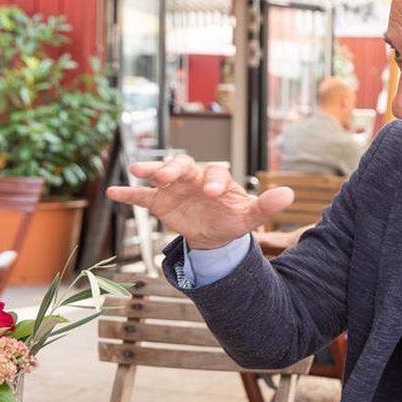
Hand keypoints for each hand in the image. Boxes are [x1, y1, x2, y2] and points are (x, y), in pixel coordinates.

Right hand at [106, 155, 293, 249]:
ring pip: (161, 174)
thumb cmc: (233, 220)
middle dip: (175, 168)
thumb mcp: (250, 217)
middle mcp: (194, 178)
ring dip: (151, 170)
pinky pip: (142, 196)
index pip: (214, 174)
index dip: (212, 181)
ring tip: (138, 169)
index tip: (210, 193)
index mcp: (217, 179)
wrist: (215, 236)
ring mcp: (175, 188)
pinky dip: (128, 193)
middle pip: (183, 165)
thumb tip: (289, 194)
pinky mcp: (160, 202)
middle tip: (169, 175)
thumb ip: (266, 205)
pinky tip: (112, 192)